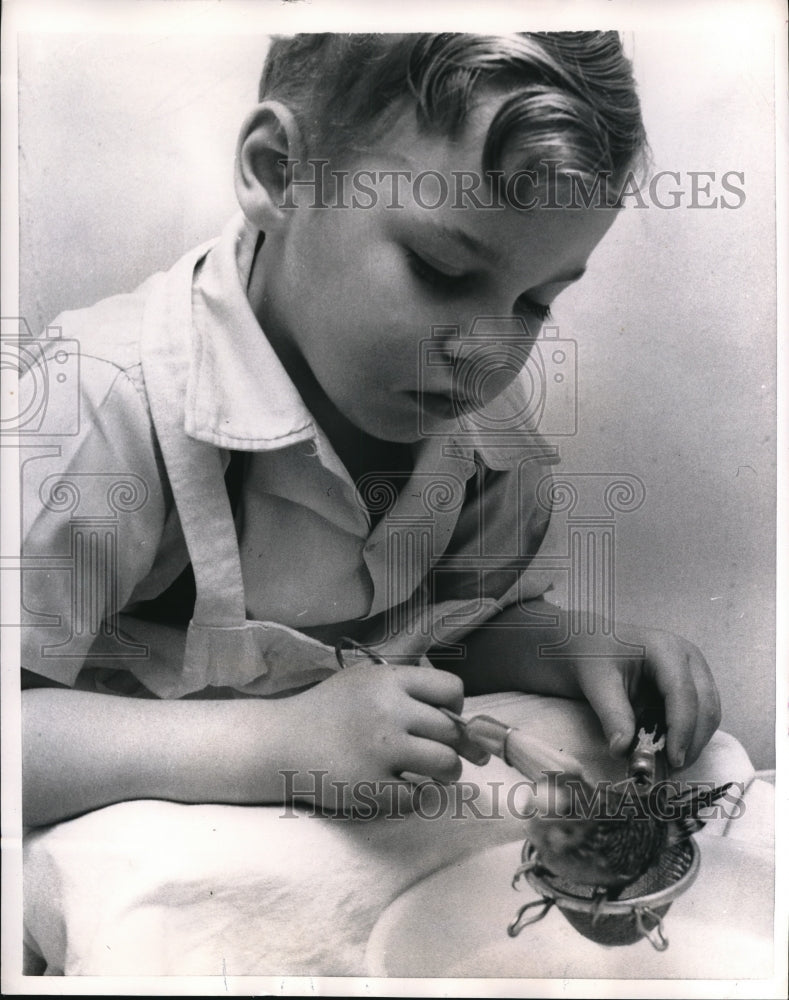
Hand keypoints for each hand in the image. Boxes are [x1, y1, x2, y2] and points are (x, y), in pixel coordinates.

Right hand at [286, 661, 463, 813]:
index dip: (455, 708)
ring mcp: (380, 749)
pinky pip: (420, 797)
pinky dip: (417, 798)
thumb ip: (407, 689)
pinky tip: (402, 790)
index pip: (451, 688)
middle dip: (454, 746)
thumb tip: (465, 719)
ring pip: (447, 764)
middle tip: (440, 755)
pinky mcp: (370, 785)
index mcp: (387, 680)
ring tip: (430, 774)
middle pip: (452, 731)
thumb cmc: (327, 711)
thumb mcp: (364, 681)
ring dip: (446, 774)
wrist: (279, 742)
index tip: (443, 721)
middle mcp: (388, 710)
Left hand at [565, 621, 720, 769]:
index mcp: (666, 649)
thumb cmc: (594, 657)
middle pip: (706, 705)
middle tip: (672, 768)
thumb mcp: (597, 683)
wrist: (594, 644)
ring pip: (709, 712)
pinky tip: (670, 749)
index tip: (673, 759)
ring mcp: (695, 670)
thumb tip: (623, 750)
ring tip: (669, 762)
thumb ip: (612, 715)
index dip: (682, 728)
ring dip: (694, 741)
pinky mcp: (694, 684)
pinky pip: (702, 714)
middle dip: (693, 741)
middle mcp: (689, 657)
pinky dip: (690, 735)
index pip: (683, 693)